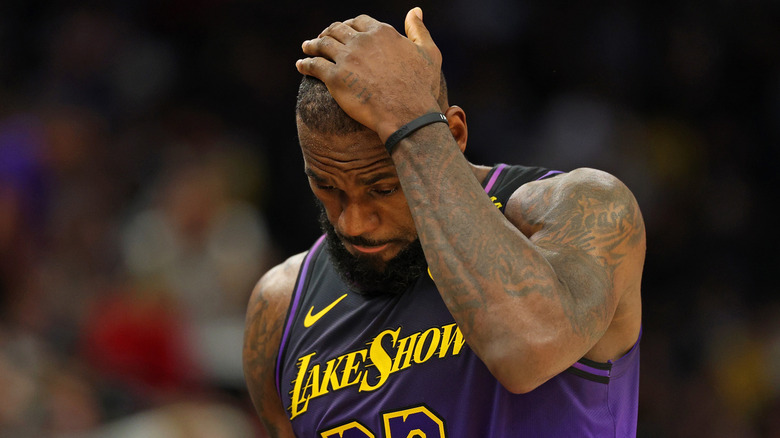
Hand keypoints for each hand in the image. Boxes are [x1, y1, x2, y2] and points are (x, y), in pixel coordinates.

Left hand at [296, 8, 441, 141]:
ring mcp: (346, 58)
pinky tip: (301, 65)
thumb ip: (419, 30)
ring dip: (311, 45)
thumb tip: (415, 10)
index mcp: (382, 32)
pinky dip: (305, 64)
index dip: (349, 25)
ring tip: (306, 48)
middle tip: (321, 39)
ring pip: (322, 44)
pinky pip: (314, 66)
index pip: (358, 21)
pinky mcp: (334, 78)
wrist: (407, 114)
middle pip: (337, 30)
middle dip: (327, 32)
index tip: (344, 31)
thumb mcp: (428, 53)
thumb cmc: (421, 87)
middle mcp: (362, 41)